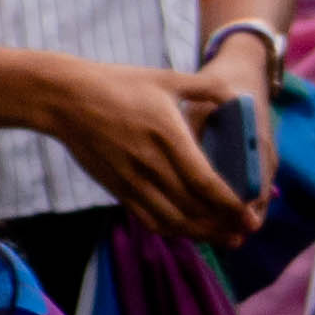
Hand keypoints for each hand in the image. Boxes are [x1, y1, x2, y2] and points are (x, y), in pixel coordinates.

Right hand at [51, 58, 261, 246]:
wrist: (64, 99)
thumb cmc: (117, 84)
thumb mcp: (166, 78)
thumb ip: (207, 88)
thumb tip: (237, 99)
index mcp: (167, 136)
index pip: (205, 182)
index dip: (230, 204)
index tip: (250, 213)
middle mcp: (149, 164)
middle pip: (193, 208)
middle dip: (224, 224)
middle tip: (246, 229)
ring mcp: (130, 179)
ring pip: (171, 220)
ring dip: (200, 233)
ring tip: (223, 236)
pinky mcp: (116, 188)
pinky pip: (148, 218)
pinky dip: (173, 229)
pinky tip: (188, 228)